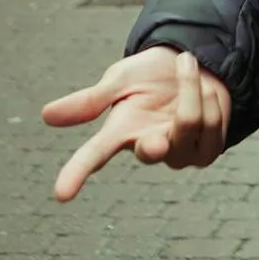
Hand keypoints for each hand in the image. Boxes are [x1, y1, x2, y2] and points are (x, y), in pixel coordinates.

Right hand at [42, 47, 231, 202]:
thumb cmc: (150, 75)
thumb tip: (46, 115)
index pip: (94, 155)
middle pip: (150, 152)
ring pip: (189, 124)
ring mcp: (178, 154)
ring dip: (191, 87)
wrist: (192, 65)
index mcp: (119, 132)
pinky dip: (210, 98)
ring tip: (187, 65)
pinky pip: (212, 126)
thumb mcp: (119, 79)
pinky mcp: (206, 152)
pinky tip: (206, 90)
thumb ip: (92, 100)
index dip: (76, 173)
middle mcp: (147, 148)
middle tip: (154, 133)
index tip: (61, 194)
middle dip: (158, 135)